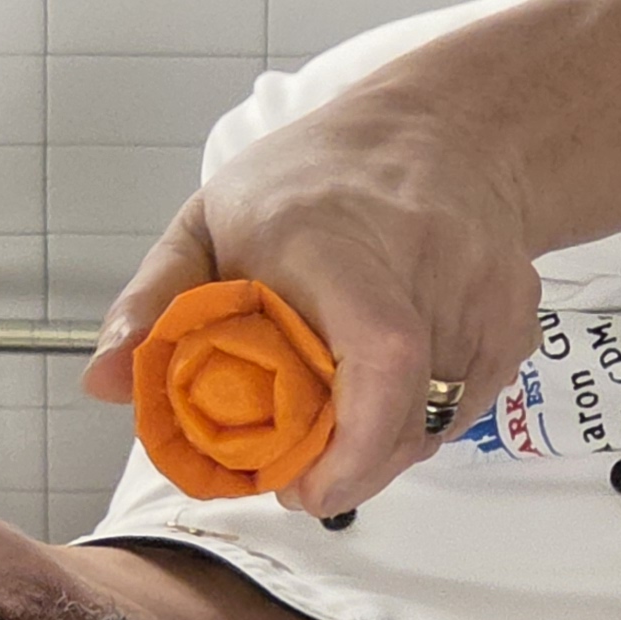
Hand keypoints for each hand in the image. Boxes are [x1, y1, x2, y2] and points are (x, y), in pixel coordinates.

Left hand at [82, 70, 543, 522]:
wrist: (447, 132)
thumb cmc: (312, 180)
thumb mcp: (212, 220)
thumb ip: (156, 302)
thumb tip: (103, 383)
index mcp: (331, 236)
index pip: (378, 352)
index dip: (352, 444)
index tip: (301, 487)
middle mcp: (422, 259)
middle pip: (405, 412)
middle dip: (352, 467)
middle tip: (306, 473)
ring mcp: (483, 291)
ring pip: (435, 423)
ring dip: (382, 446)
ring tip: (341, 409)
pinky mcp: (517, 319)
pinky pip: (464, 405)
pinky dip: (421, 418)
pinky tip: (389, 381)